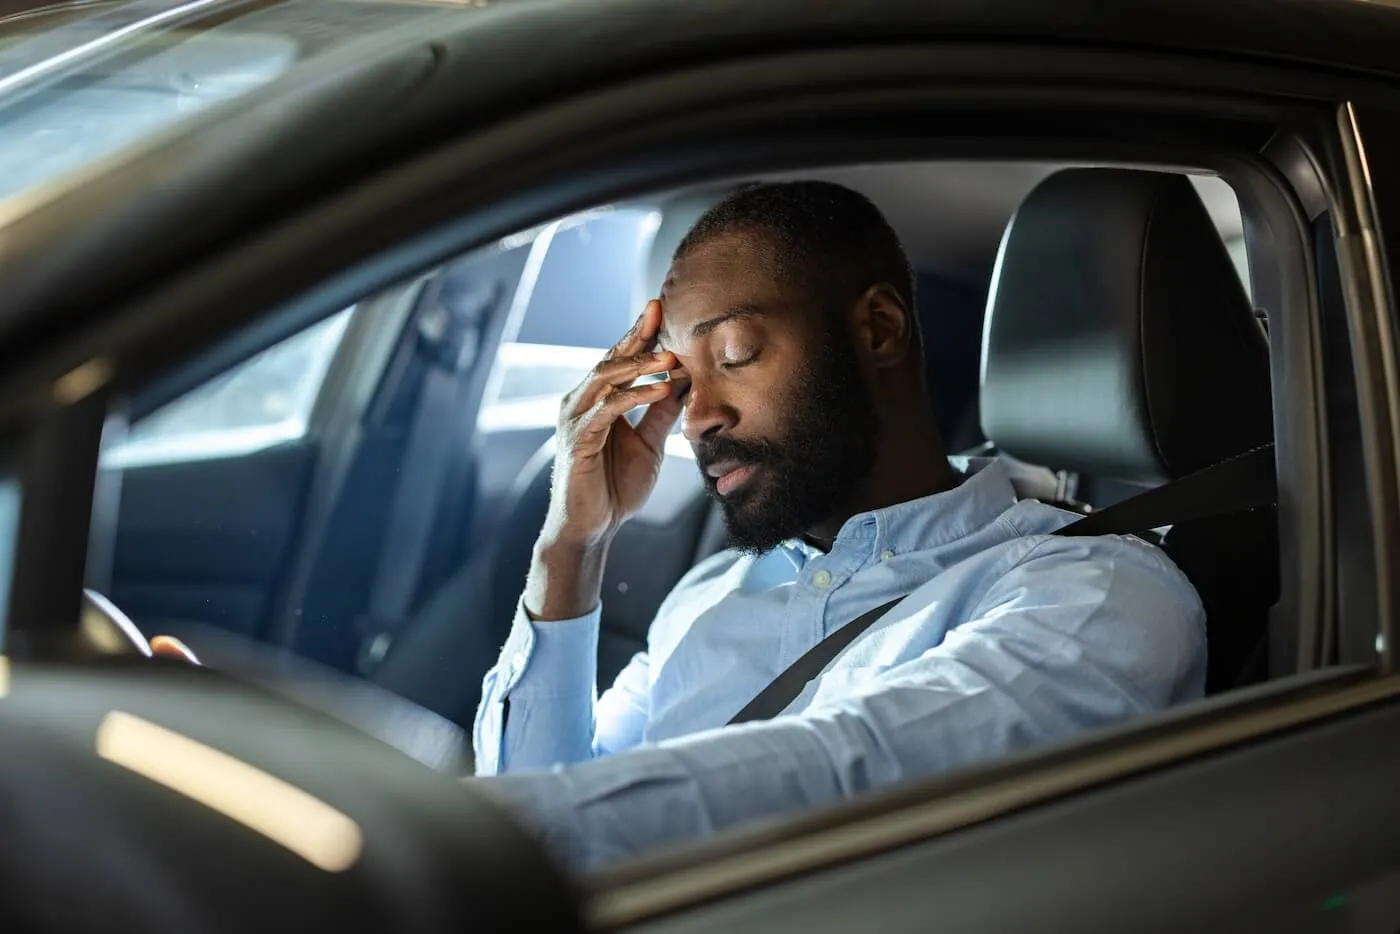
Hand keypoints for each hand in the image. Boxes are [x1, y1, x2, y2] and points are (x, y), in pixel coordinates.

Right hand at [526, 301, 686, 618]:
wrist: (593, 528)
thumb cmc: (615, 487)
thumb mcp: (649, 444)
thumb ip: (661, 413)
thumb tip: (684, 381)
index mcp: (596, 401)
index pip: (619, 360)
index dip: (638, 334)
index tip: (659, 308)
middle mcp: (581, 403)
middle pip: (609, 359)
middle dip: (636, 336)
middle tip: (660, 312)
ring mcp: (576, 419)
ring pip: (606, 378)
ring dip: (639, 365)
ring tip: (671, 356)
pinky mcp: (577, 439)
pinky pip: (607, 409)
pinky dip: (633, 396)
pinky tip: (659, 389)